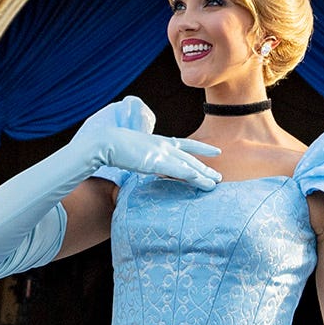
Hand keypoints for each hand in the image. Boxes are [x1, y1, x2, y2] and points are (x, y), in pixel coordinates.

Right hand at [73, 98, 220, 188]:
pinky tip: (203, 182)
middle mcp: (162, 145)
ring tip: (216, 182)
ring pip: (188, 165)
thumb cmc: (112, 147)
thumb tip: (141, 164)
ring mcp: (161, 153)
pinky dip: (192, 176)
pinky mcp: (157, 162)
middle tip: (219, 176)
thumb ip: (140, 158)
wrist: (104, 142)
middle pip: (189, 157)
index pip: (184, 144)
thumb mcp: (132, 152)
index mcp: (157, 142)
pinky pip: (179, 170)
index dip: (201, 147)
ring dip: (203, 174)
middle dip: (205, 167)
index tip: (215, 150)